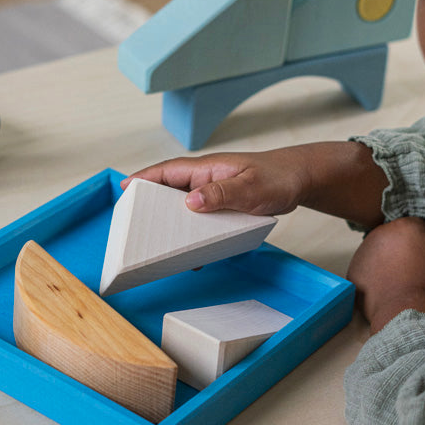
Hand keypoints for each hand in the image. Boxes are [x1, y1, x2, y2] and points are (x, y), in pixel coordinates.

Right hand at [124, 141, 388, 225]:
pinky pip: (200, 220)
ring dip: (171, 224)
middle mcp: (205, 179)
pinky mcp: (222, 206)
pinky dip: (193, 235)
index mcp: (206, 168)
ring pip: (183, 207)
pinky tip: (193, 256)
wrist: (300, 180)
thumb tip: (189, 202)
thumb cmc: (277, 177)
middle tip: (132, 226)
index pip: (167, 171)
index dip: (144, 178)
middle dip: (149, 205)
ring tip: (157, 246)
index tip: (124, 189)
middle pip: (168, 190)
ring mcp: (213, 192)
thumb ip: (221, 193)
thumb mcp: (250, 187)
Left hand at [347, 216, 424, 332]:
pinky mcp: (354, 268)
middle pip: (397, 235)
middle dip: (406, 248)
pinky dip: (376, 272)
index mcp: (404, 225)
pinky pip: (368, 265)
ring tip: (401, 279)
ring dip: (390, 259)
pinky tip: (387, 285)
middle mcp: (380, 232)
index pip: (418, 225)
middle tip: (415, 269)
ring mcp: (363, 250)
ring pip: (381, 249)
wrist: (401, 310)